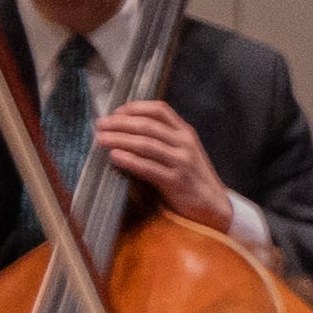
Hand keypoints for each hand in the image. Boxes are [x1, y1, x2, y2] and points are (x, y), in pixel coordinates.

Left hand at [94, 102, 227, 223]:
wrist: (212, 204)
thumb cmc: (190, 177)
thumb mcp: (182, 152)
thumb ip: (162, 140)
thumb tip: (126, 131)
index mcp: (185, 132)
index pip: (160, 110)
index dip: (136, 108)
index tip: (116, 112)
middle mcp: (185, 143)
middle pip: (148, 125)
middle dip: (121, 123)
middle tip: (100, 125)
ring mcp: (182, 162)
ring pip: (146, 144)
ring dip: (120, 139)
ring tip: (101, 139)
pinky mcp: (176, 181)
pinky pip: (148, 167)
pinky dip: (129, 160)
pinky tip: (115, 156)